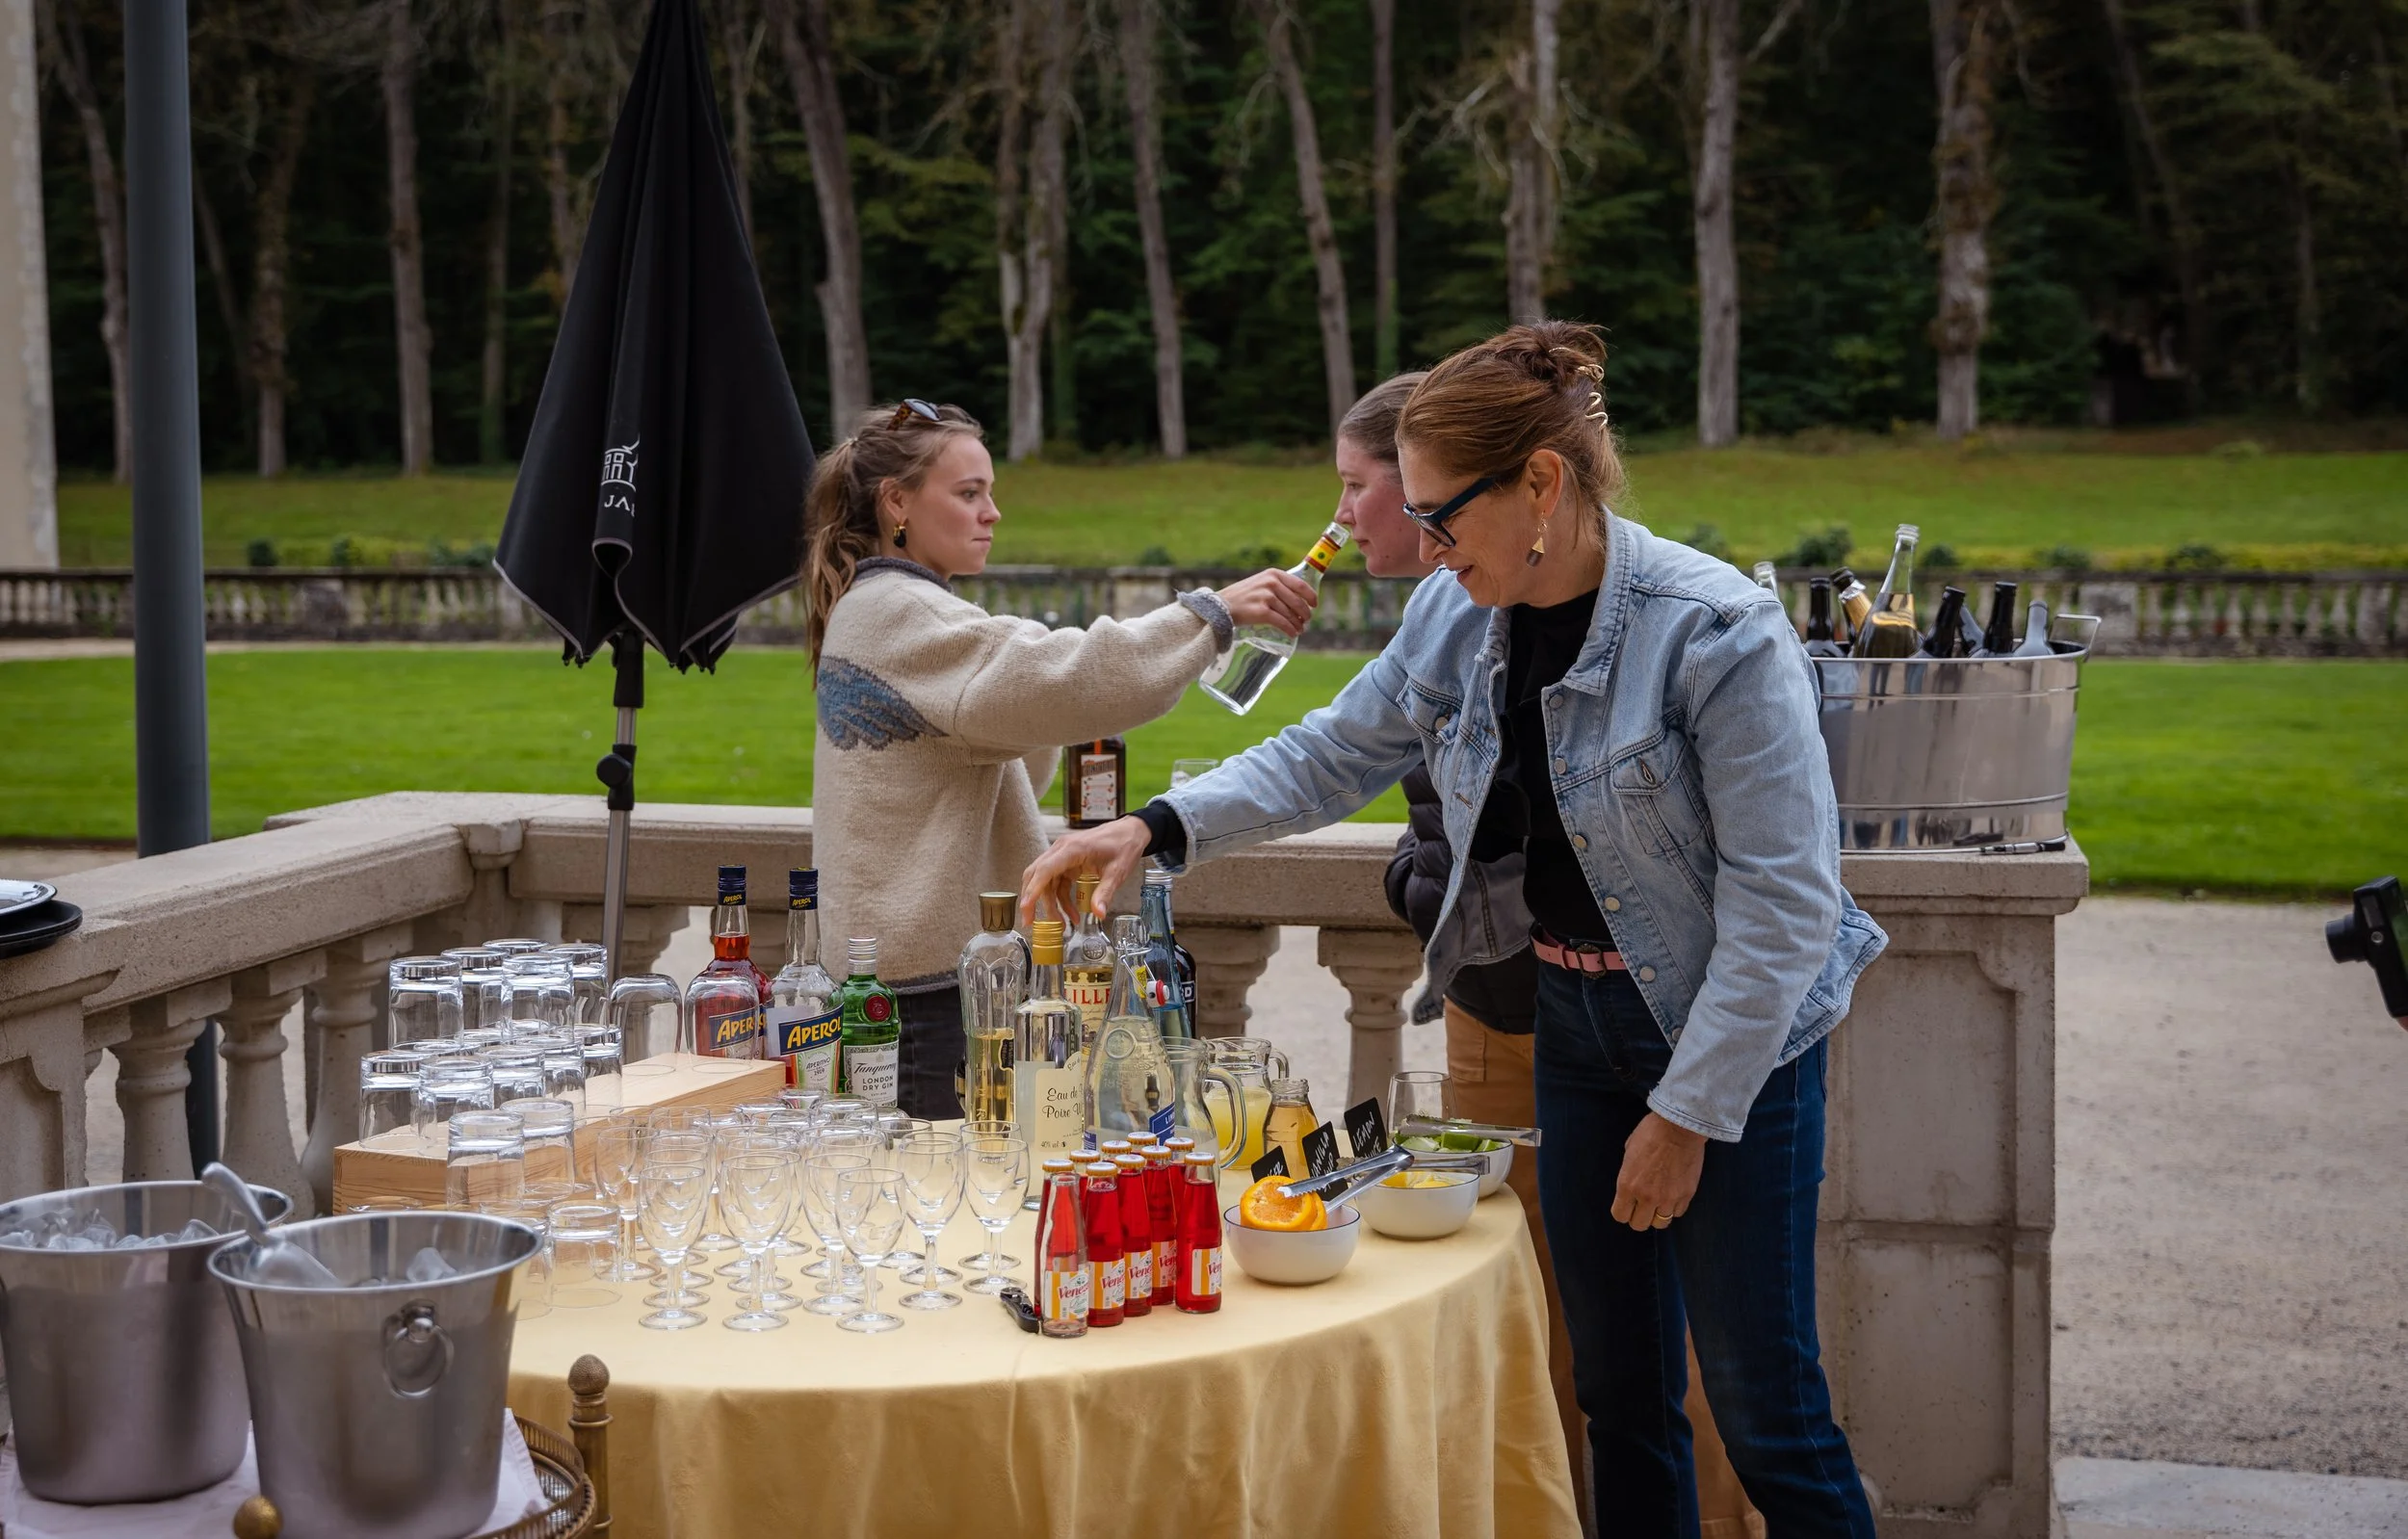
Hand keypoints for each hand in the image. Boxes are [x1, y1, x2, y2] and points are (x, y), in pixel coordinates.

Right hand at [1020, 815, 1151, 924]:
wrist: (1130, 831)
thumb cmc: (1123, 846)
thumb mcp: (1117, 872)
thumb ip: (1105, 893)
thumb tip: (1098, 914)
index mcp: (1072, 849)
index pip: (1045, 870)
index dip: (1033, 890)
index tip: (1026, 907)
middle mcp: (1062, 849)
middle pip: (1036, 875)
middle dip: (1032, 900)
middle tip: (1030, 921)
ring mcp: (1063, 855)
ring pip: (1045, 881)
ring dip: (1049, 903)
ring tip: (1059, 924)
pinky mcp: (1067, 861)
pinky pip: (1057, 882)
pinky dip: (1060, 899)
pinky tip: (1071, 913)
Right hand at [1215, 569, 1317, 636]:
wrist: (1220, 606)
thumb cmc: (1242, 596)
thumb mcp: (1260, 582)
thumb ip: (1277, 585)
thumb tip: (1298, 599)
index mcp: (1273, 574)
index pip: (1300, 585)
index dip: (1311, 596)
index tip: (1314, 604)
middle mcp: (1271, 583)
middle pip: (1298, 601)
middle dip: (1305, 613)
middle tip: (1306, 620)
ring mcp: (1266, 597)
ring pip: (1291, 613)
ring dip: (1298, 624)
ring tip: (1299, 629)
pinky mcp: (1261, 612)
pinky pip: (1282, 623)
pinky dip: (1290, 630)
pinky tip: (1293, 634)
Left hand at [1609, 1112, 1706, 1233]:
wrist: (1679, 1127)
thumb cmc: (1651, 1133)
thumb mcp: (1629, 1151)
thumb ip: (1629, 1173)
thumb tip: (1632, 1182)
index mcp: (1627, 1185)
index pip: (1620, 1215)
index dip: (1623, 1212)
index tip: (1627, 1206)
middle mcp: (1646, 1197)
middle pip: (1639, 1225)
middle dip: (1639, 1216)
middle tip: (1643, 1206)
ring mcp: (1668, 1198)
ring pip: (1660, 1223)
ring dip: (1658, 1214)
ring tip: (1660, 1201)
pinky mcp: (1686, 1195)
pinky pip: (1677, 1212)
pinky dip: (1674, 1207)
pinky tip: (1673, 1194)